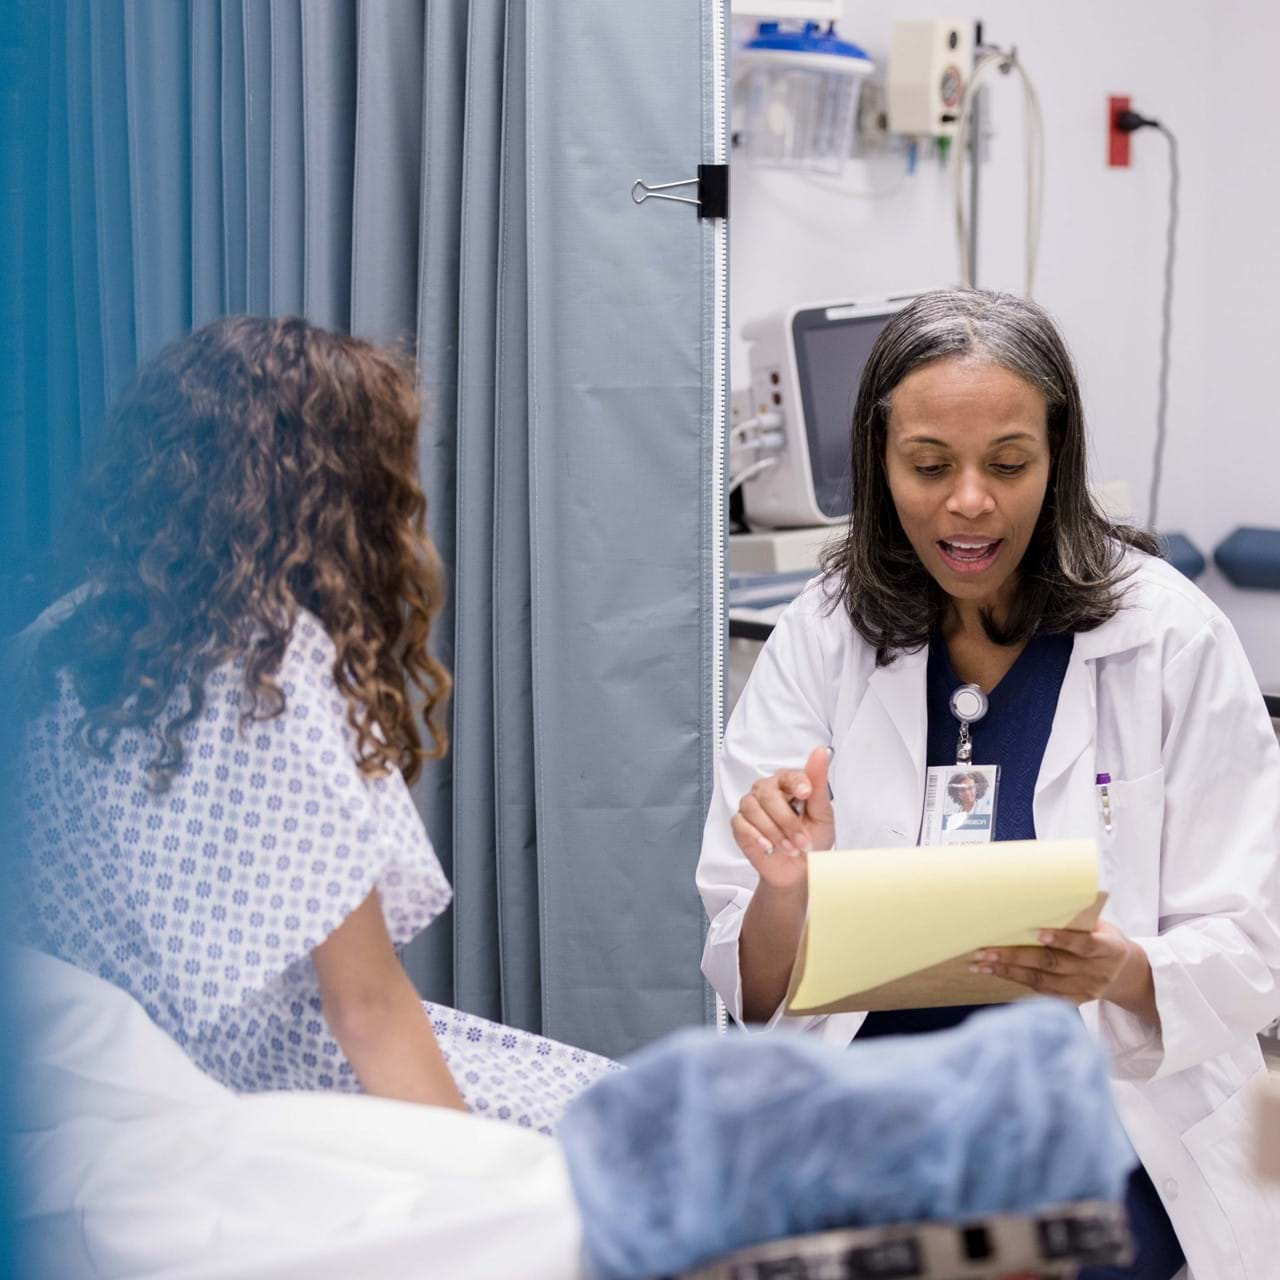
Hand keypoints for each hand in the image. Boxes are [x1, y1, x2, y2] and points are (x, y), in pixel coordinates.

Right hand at [731, 746, 833, 891]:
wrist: (798, 870)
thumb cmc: (812, 839)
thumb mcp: (822, 814)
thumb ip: (819, 784)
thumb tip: (820, 752)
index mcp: (787, 783)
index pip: (787, 775)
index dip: (796, 782)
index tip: (805, 793)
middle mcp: (766, 791)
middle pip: (768, 794)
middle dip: (787, 821)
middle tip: (802, 841)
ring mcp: (750, 806)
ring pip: (754, 809)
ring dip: (775, 832)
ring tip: (790, 848)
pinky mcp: (739, 825)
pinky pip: (741, 824)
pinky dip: (757, 837)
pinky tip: (769, 847)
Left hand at [970, 921, 1154, 1013]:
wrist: (1126, 973)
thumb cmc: (1104, 938)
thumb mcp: (1102, 926)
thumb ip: (1077, 919)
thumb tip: (1039, 896)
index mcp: (1109, 949)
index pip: (1085, 944)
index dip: (1062, 939)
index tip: (1037, 932)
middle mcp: (1098, 972)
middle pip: (1054, 964)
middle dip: (1017, 956)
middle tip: (986, 950)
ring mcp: (1086, 990)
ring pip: (1042, 981)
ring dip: (1008, 971)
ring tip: (981, 963)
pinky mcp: (1075, 1001)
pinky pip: (1042, 993)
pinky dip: (1016, 981)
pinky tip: (995, 973)